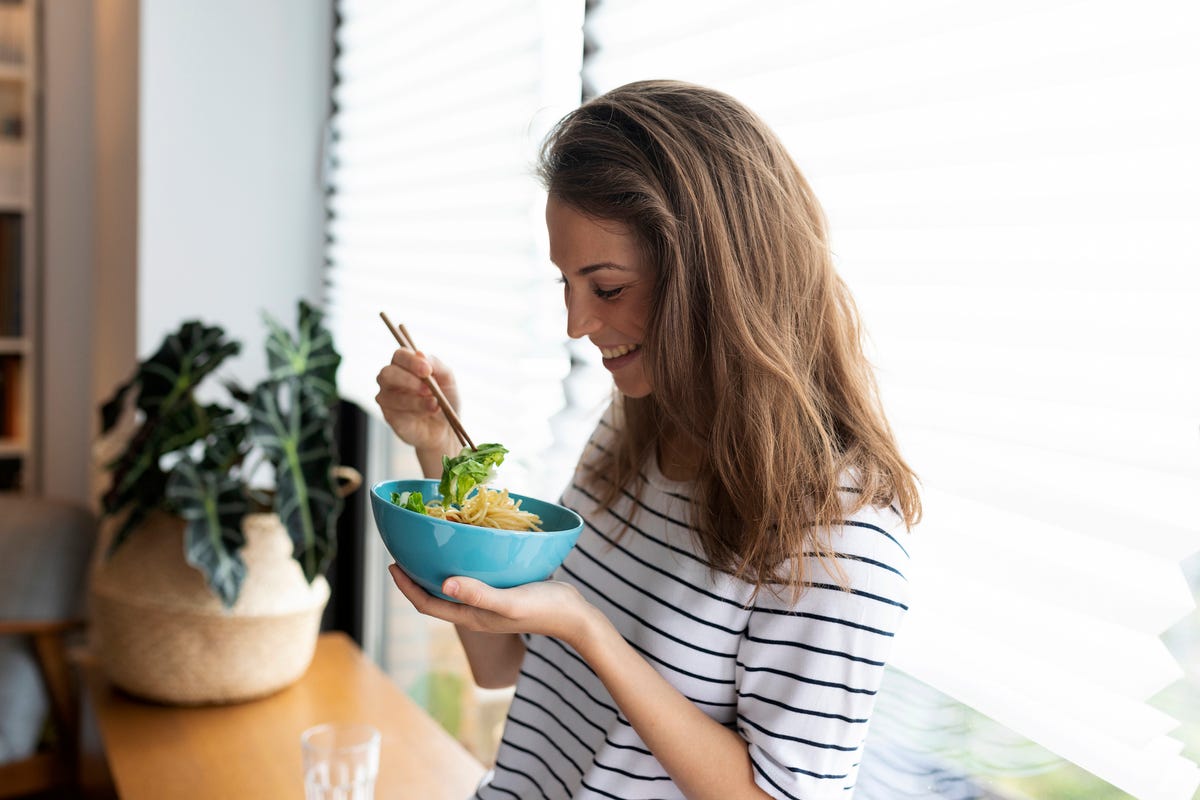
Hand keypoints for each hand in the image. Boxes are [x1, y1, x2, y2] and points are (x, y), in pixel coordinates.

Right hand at [375, 349, 460, 452]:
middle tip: (428, 389)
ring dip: (416, 400)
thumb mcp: (447, 379)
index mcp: (404, 365)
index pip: (399, 355)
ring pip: (391, 395)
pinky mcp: (389, 416)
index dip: (411, 361)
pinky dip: (415, 411)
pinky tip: (429, 411)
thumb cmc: (445, 398)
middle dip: (408, 380)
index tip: (427, 370)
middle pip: (387, 373)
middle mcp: (391, 380)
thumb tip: (419, 353)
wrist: (447, 427)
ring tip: (435, 403)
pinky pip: (395, 412)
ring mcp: (387, 398)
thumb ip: (436, 364)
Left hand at [388, 564, 598, 647]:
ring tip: (427, 550)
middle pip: (435, 598)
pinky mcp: (501, 594)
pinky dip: (460, 567)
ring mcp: (488, 604)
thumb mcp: (509, 601)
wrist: (574, 616)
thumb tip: (443, 583)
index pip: (428, 605)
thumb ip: (479, 593)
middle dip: (415, 578)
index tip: (393, 565)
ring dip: (435, 572)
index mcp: (471, 617)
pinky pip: (470, 581)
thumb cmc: (543, 609)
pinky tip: (465, 550)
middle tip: (403, 553)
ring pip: (452, 589)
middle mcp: (474, 612)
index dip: (407, 588)